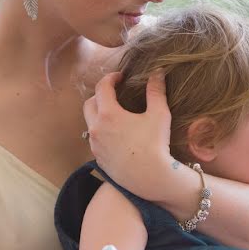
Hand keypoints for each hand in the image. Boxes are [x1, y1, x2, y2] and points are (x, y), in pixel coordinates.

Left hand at [83, 71, 172, 200]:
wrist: (150, 177)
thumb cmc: (155, 144)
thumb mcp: (159, 114)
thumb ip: (156, 90)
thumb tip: (157, 72)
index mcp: (108, 114)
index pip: (102, 87)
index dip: (111, 78)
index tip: (120, 77)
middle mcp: (96, 128)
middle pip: (89, 104)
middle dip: (100, 95)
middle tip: (115, 93)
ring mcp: (95, 145)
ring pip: (90, 123)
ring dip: (99, 114)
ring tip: (116, 114)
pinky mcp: (98, 158)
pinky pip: (95, 140)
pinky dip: (102, 132)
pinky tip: (117, 134)